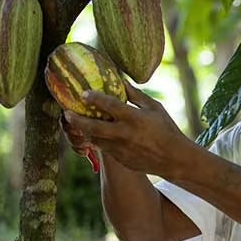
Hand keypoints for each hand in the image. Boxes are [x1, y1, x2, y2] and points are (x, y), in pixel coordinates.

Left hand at [64, 82, 189, 176]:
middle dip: (77, 120)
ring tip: (76, 122)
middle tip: (66, 113)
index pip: (110, 106)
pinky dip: (97, 140)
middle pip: (94, 127)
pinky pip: (104, 148)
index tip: (83, 93)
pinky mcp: (121, 159)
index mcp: (135, 118)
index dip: (94, 98)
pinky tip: (93, 133)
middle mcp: (125, 134)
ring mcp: (121, 149)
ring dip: (84, 131)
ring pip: (95, 139)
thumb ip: (136, 95)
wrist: (173, 159)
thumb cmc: (166, 129)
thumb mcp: (155, 107)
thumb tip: (121, 81)